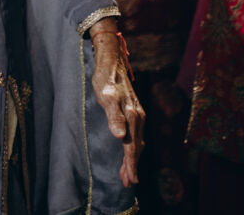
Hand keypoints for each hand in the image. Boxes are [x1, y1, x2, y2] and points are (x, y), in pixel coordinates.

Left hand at [89, 25, 144, 186]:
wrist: (111, 60)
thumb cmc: (105, 78)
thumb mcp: (105, 95)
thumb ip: (113, 116)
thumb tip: (120, 137)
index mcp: (132, 116)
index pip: (132, 146)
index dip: (131, 164)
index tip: (130, 180)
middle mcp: (138, 117)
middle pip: (137, 147)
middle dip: (133, 166)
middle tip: (128, 183)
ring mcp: (137, 114)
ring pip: (137, 142)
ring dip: (133, 159)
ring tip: (128, 175)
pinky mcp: (134, 111)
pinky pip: (135, 134)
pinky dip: (133, 147)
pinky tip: (131, 151)